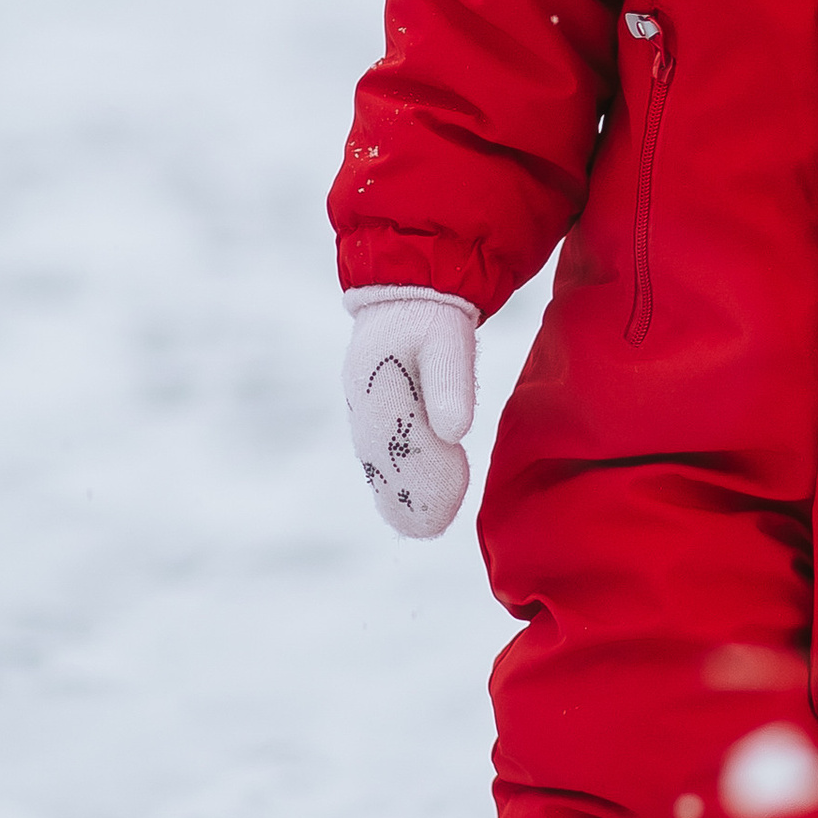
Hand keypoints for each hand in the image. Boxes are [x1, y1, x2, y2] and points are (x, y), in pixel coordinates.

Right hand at [344, 287, 477, 538]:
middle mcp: (364, 399)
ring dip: (397, 491)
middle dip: (407, 493)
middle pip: (383, 456)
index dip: (421, 476)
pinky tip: (408, 502)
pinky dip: (392, 477)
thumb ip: (450, 381)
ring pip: (378, 457)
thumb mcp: (447, 337)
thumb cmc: (432, 313)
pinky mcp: (374, 409)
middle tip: (430, 528)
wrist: (408, 289)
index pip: (398, 441)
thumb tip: (453, 431)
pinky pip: (379, 451)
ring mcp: (364, 405)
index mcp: (378, 379)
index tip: (440, 507)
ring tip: (421, 525)